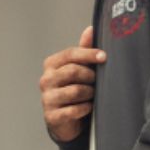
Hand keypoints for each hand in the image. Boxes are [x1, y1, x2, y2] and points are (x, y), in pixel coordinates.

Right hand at [39, 24, 106, 143]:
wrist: (65, 120)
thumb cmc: (73, 90)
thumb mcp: (79, 69)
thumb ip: (83, 50)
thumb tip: (91, 29)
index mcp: (51, 65)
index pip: (71, 54)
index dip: (89, 54)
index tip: (104, 57)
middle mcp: (46, 80)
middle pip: (73, 71)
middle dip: (90, 77)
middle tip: (97, 81)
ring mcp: (47, 98)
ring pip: (75, 91)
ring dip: (89, 93)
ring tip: (92, 95)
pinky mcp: (51, 116)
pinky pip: (73, 110)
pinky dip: (85, 108)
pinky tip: (88, 107)